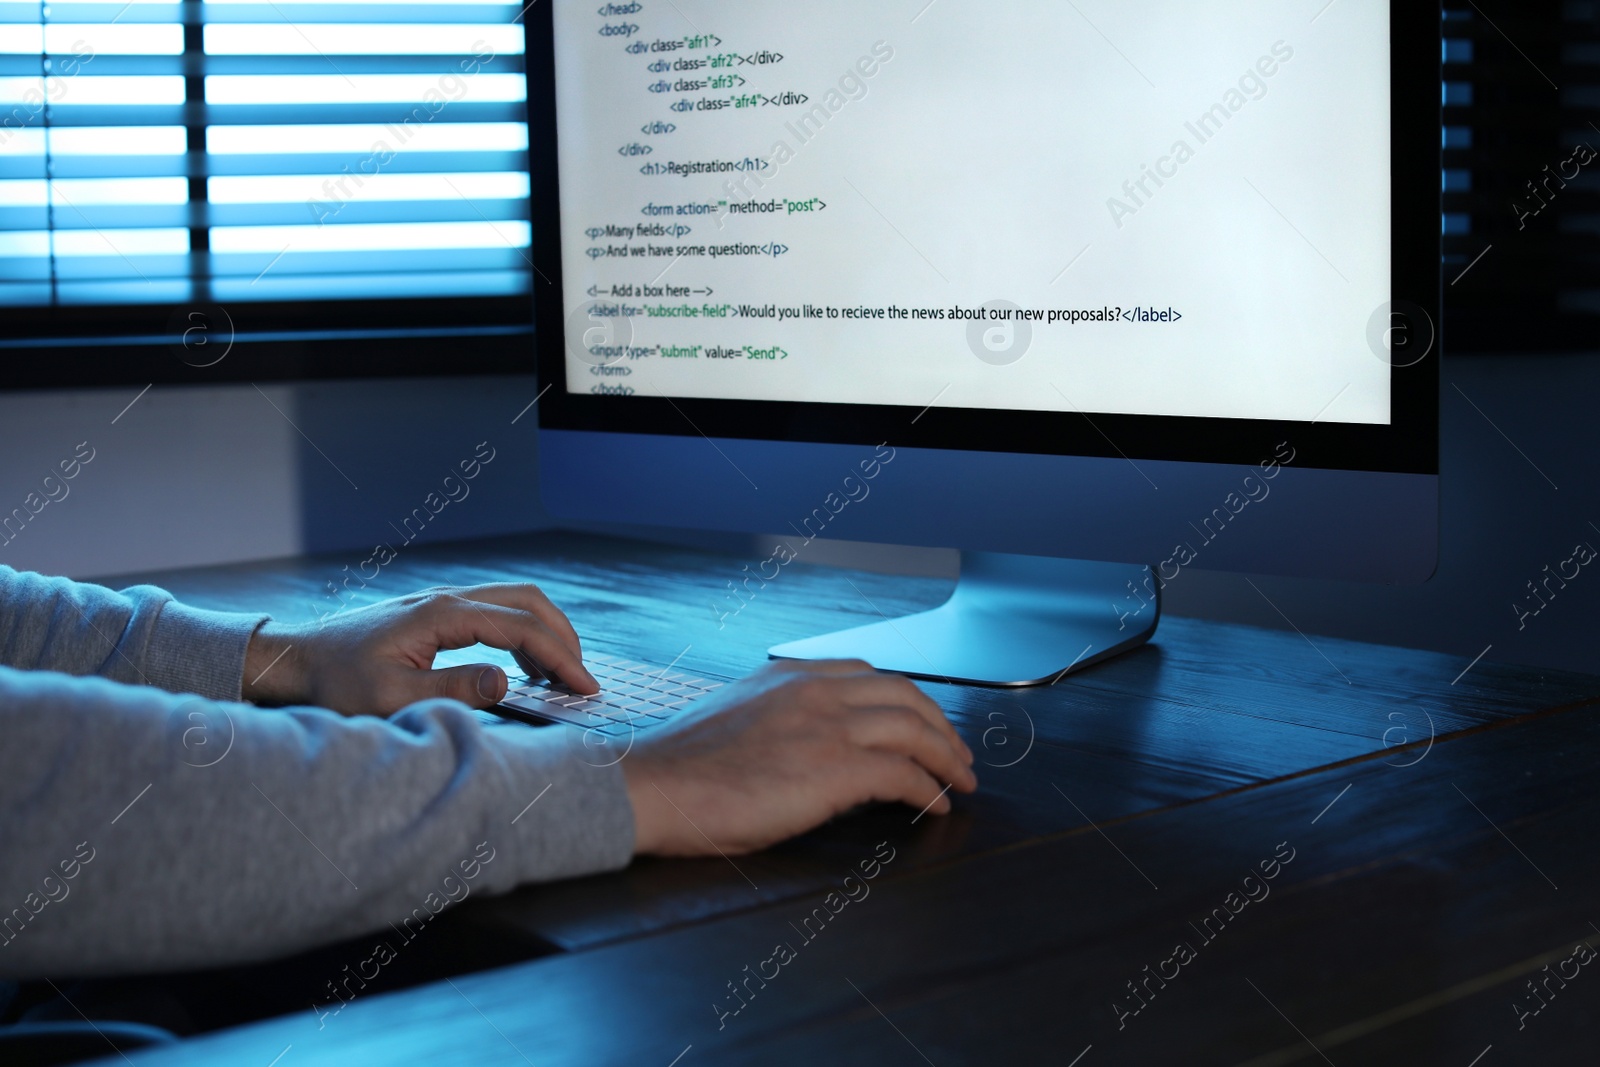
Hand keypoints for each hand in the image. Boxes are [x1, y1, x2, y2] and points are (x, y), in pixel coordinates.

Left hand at [243, 584, 598, 715]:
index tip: (585, 689)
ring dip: (547, 634)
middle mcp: (448, 598)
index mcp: (442, 614)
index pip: (522, 627)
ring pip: (517, 601)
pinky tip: (526, 669)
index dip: (561, 657)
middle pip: (530, 601)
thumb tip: (507, 681)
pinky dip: (525, 635)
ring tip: (562, 678)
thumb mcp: (390, 697)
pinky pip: (498, 612)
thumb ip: (451, 689)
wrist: (297, 662)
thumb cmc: (337, 683)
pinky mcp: (438, 613)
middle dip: (565, 638)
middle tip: (583, 681)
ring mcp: (444, 602)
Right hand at [621, 660, 976, 855]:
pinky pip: (905, 774)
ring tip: (960, 782)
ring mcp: (827, 725)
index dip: (907, 700)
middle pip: (905, 695)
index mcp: (788, 676)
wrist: (653, 787)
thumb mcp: (735, 718)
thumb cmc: (681, 768)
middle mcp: (814, 690)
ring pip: (915, 729)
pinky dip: (929, 790)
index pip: (868, 675)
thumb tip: (805, 746)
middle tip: (958, 755)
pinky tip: (935, 806)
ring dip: (947, 758)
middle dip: (941, 725)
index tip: (923, 723)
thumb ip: (777, 718)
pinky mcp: (835, 768)